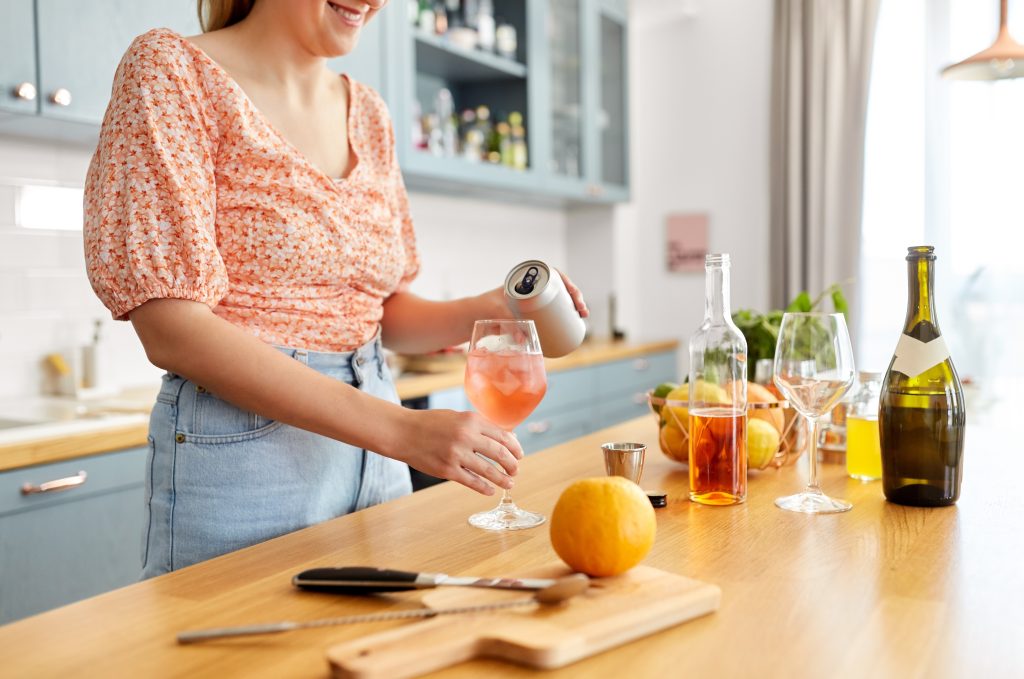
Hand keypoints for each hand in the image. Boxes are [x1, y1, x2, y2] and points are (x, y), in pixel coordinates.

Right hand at [391, 408, 523, 494]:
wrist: (404, 432)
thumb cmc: (432, 423)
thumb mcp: (458, 417)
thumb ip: (481, 426)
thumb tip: (508, 438)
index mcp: (471, 420)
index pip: (503, 436)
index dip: (515, 448)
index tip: (519, 455)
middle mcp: (466, 436)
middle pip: (500, 453)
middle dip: (512, 464)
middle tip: (515, 470)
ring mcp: (457, 454)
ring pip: (489, 470)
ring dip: (503, 479)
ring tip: (509, 483)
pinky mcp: (447, 470)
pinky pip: (472, 482)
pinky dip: (485, 487)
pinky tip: (490, 490)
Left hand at [475, 269, 588, 319]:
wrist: (471, 317)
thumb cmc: (483, 308)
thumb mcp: (496, 312)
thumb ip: (509, 324)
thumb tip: (524, 340)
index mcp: (525, 280)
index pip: (552, 275)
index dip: (568, 283)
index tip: (575, 295)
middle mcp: (531, 289)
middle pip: (560, 288)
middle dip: (576, 297)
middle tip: (583, 311)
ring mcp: (532, 302)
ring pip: (558, 301)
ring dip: (573, 307)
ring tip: (582, 318)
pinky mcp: (531, 315)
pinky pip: (552, 313)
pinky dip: (564, 316)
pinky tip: (576, 322)